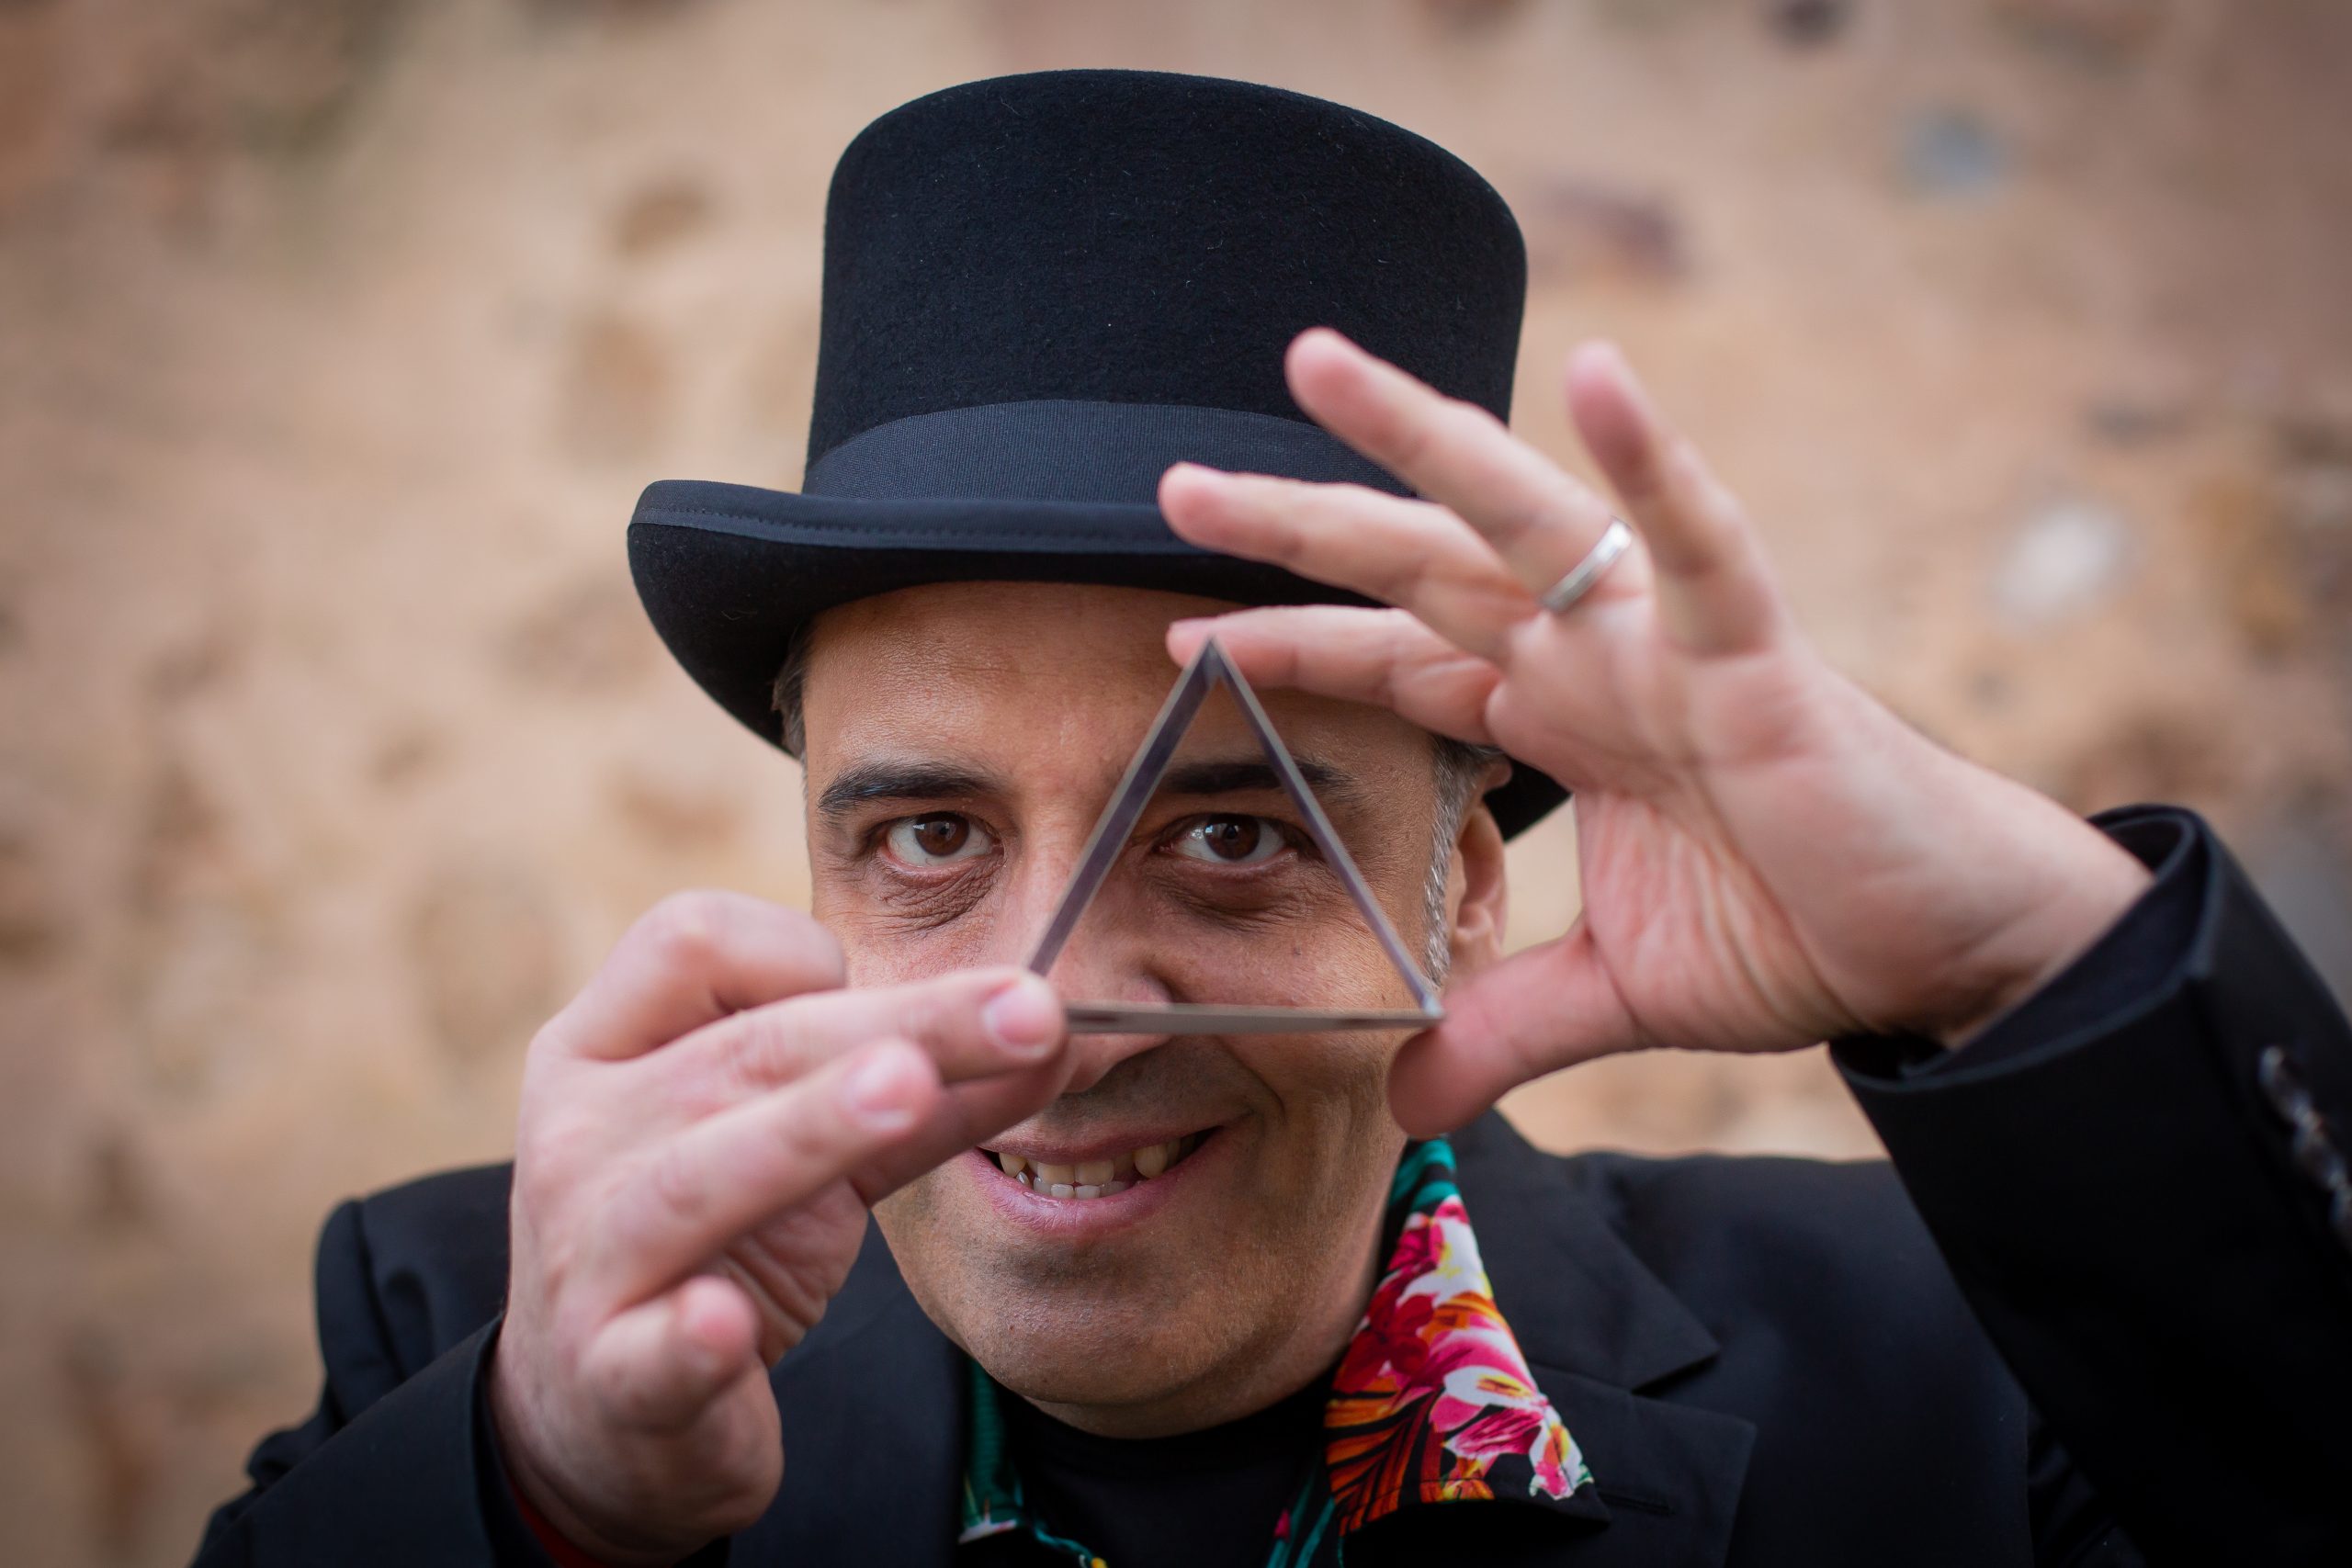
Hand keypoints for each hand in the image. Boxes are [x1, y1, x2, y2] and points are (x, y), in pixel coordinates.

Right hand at [490, 893, 1068, 1564]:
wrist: (609, 1414)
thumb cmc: (716, 1237)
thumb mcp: (811, 1147)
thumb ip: (922, 1089)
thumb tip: (1050, 1023)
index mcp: (610, 1047)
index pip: (694, 941)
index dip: (804, 953)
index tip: (890, 1010)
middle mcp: (582, 1133)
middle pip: (749, 1048)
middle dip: (901, 1025)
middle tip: (1025, 1008)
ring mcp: (587, 1256)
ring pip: (697, 1179)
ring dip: (807, 1130)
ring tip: (909, 1091)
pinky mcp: (614, 1376)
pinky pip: (648, 1354)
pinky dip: (686, 1339)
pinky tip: (724, 1327)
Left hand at [1160, 329, 2151, 1134]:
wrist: (1939, 949)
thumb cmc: (1798, 932)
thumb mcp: (1611, 993)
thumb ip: (1503, 1028)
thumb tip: (1405, 1101)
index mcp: (1556, 716)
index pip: (1394, 662)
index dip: (1292, 644)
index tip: (1177, 633)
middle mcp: (1592, 659)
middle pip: (1418, 568)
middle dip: (1299, 522)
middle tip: (1171, 480)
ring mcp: (1665, 644)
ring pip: (1523, 520)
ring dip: (1418, 440)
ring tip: (1314, 363)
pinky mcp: (1757, 659)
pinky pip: (1702, 547)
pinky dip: (1656, 468)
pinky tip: (1601, 377)